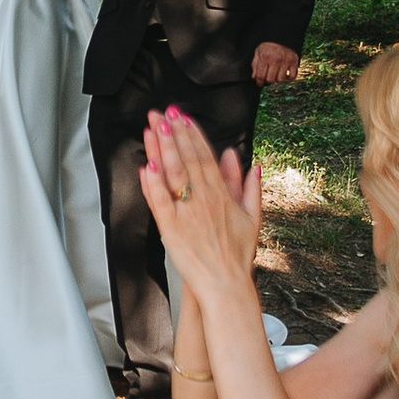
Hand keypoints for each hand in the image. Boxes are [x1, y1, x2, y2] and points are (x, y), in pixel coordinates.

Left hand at [138, 105, 262, 300]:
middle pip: (187, 160)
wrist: (227, 285)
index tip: (182, 117)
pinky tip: (146, 166)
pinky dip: (152, 184)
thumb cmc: (239, 254)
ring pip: (172, 175)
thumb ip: (250, 188)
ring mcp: (187, 214)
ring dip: (161, 149)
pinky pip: (159, 202)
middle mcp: (204, 200)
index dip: (192, 135)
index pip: (205, 157)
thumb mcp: (252, 218)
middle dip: (174, 133)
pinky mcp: (171, 230)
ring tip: (151, 128)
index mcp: (222, 195)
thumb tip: (250, 164)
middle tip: (162, 113)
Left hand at [250, 40, 300, 84]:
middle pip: (271, 80)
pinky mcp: (294, 61)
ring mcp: (286, 61)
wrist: (283, 35)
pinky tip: (285, 74)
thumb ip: (255, 65)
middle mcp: (276, 59)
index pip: (261, 76)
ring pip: (281, 80)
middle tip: (267, 78)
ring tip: (276, 76)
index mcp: (265, 57)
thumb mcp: (258, 52)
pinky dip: (289, 78)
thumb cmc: (269, 45)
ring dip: (277, 80)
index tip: (260, 84)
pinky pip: (292, 76)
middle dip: (268, 81)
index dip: (259, 82)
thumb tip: (254, 77)